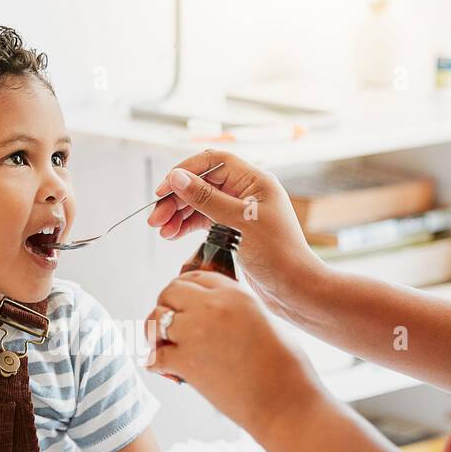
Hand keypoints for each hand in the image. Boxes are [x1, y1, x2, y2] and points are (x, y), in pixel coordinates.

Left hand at [144, 271, 324, 433]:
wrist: (286, 402)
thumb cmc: (285, 367)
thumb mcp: (265, 321)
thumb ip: (238, 310)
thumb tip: (216, 314)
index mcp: (235, 294)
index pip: (195, 277)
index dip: (184, 290)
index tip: (182, 304)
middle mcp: (212, 307)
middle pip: (169, 292)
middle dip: (166, 306)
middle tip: (170, 326)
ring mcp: (196, 333)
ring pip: (155, 320)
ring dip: (155, 333)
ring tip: (163, 346)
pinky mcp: (186, 362)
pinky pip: (154, 356)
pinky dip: (154, 363)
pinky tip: (161, 369)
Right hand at [146, 149, 318, 311]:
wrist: (295, 289)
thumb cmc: (279, 255)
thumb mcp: (241, 223)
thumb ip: (207, 199)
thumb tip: (177, 178)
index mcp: (255, 181)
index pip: (213, 162)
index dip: (185, 172)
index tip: (163, 190)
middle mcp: (247, 192)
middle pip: (202, 183)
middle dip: (177, 198)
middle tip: (155, 218)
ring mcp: (240, 212)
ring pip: (200, 203)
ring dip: (178, 214)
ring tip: (161, 230)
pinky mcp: (234, 231)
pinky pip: (204, 221)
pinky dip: (187, 226)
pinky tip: (172, 234)